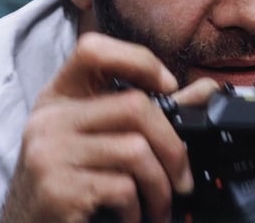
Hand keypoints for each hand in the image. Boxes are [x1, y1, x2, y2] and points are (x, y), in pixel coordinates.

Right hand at [0, 32, 218, 222]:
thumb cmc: (72, 187)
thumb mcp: (103, 143)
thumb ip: (154, 114)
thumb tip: (206, 89)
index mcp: (60, 98)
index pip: (93, 49)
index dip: (139, 60)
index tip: (168, 87)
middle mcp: (48, 119)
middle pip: (133, 106)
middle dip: (173, 147)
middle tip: (182, 179)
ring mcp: (48, 152)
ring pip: (135, 150)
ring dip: (161, 187)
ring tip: (160, 207)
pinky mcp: (56, 188)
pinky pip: (122, 188)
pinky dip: (138, 210)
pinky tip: (131, 218)